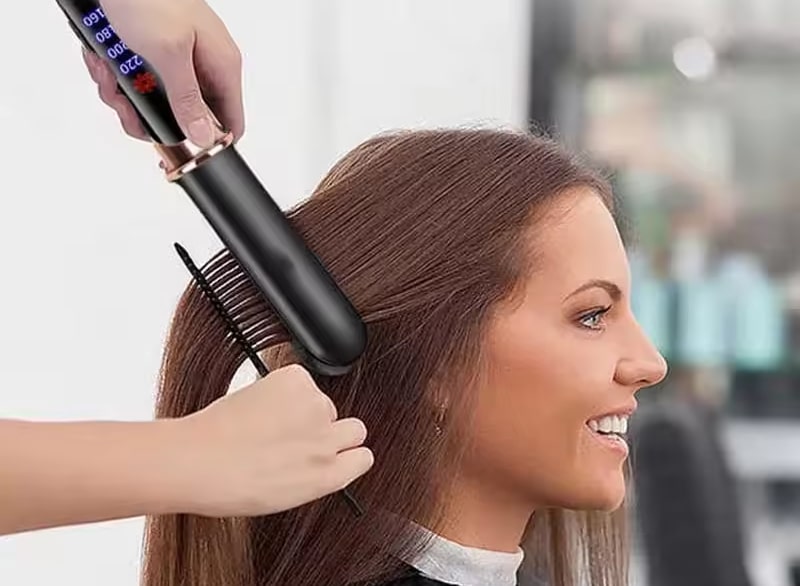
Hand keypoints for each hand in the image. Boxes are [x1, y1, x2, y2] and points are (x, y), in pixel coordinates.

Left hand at [83, 0, 243, 145]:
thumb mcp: (168, 53)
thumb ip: (187, 99)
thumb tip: (205, 136)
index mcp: (221, 66)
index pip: (231, 122)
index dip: (208, 143)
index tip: (178, 151)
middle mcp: (203, 66)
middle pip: (184, 117)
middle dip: (147, 116)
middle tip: (125, 105)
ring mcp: (178, 60)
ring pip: (155, 102)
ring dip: (125, 95)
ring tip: (108, 74)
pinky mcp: (154, 53)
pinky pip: (138, 81)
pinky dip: (116, 76)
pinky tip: (104, 59)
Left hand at [173, 364, 373, 516]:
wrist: (197, 461)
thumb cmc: (230, 485)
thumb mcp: (285, 497)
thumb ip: (314, 476)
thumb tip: (318, 459)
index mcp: (328, 477)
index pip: (363, 457)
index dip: (346, 452)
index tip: (333, 450)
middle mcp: (327, 443)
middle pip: (355, 428)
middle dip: (333, 428)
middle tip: (301, 433)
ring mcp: (314, 409)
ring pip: (323, 402)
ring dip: (304, 407)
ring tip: (269, 421)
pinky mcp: (296, 381)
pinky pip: (301, 379)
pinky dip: (284, 387)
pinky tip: (262, 404)